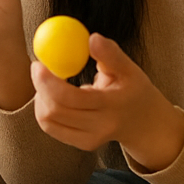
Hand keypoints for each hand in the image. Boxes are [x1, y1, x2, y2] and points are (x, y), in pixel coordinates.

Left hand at [31, 33, 183, 171]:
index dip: (48, 81)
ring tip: (48, 83)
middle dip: (39, 87)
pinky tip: (53, 98)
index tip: (39, 63)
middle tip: (37, 67)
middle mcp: (102, 126)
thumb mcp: (129, 69)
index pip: (72, 98)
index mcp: (113, 105)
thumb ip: (110, 54)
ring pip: (48, 121)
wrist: (145, 123)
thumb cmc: (134, 90)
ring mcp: (91, 140)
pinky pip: (51, 128)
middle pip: (56, 111)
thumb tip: (92, 38)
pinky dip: (44, 110)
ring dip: (40, 98)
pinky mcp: (83, 145)